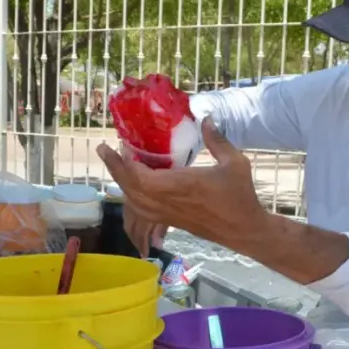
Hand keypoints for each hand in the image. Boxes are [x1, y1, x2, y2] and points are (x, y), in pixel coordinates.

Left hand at [97, 118, 268, 247]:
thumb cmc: (240, 195)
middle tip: (104, 150)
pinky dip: (132, 198)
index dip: (125, 164)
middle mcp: (168, 201)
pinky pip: (143, 211)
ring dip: (122, 184)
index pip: (141, 178)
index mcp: (180, 185)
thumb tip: (206, 118)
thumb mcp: (235, 162)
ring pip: (134, 202)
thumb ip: (217, 140)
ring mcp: (168, 214)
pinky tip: (131, 188)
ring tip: (115, 166)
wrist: (244, 229)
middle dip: (115, 169)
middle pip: (131, 188)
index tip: (119, 146)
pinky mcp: (171, 221)